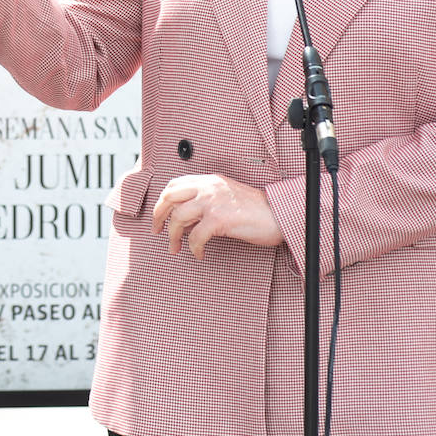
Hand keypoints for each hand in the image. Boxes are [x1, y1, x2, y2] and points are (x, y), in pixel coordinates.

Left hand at [151, 174, 283, 259]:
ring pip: (178, 218)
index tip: (160, 216)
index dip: (162, 201)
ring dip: (173, 236)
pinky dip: (193, 248)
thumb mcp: (225, 197)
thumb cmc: (255, 209)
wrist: (279, 214)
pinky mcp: (219, 220)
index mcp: (209, 181)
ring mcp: (213, 202)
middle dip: (158, 216)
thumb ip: (204, 201)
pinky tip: (198, 254)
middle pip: (169, 198)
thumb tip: (183, 219)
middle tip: (156, 231)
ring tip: (175, 248)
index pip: (174, 185)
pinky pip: (195, 237)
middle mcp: (208, 188)